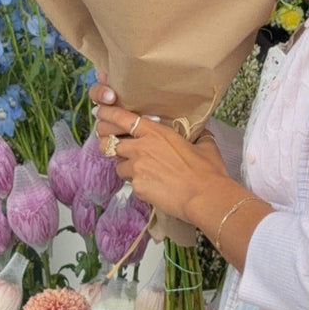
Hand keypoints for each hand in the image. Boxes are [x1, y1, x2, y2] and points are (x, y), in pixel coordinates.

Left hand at [89, 77, 228, 221]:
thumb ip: (198, 137)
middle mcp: (142, 147)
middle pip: (111, 143)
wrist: (205, 197)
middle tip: (116, 149)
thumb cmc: (208, 171)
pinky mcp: (137, 187)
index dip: (108, 114)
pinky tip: (154, 188)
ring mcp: (137, 168)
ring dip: (127, 168)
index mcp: (158, 133)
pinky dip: (139, 185)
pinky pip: (131, 184)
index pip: (123, 118)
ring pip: (119, 166)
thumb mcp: (205, 146)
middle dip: (110, 146)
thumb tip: (202, 134)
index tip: (100, 112)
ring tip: (144, 174)